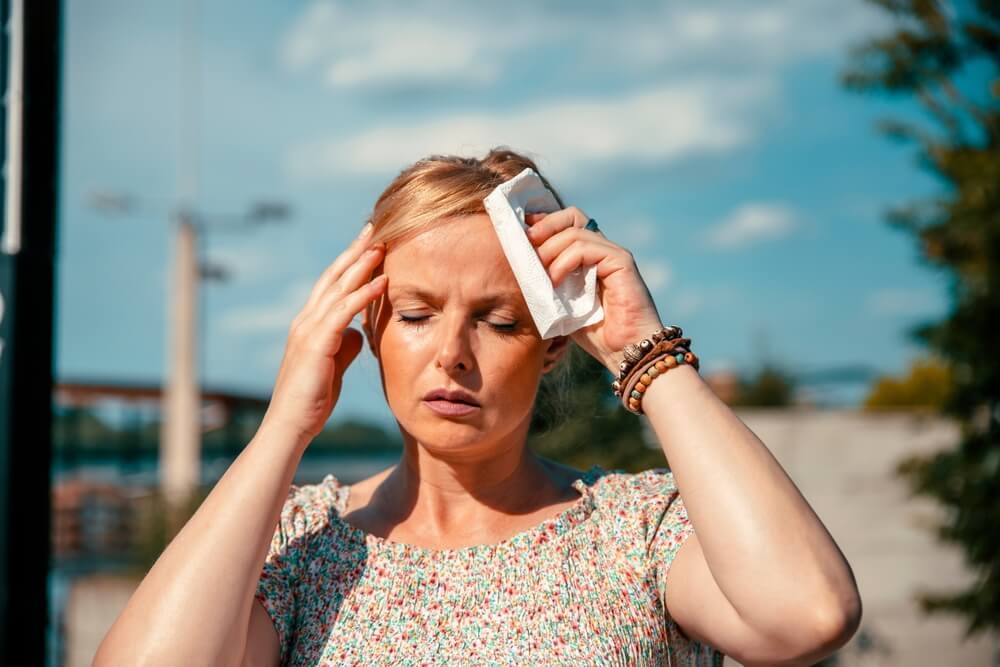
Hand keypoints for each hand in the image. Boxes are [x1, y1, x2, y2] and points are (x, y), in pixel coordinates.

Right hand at [260, 224, 386, 443]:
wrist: (291, 426)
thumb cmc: (312, 400)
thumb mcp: (334, 366)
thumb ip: (345, 345)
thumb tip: (361, 332)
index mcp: (310, 324)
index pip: (332, 284)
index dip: (350, 262)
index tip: (370, 242)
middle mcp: (306, 320)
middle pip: (334, 276)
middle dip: (355, 251)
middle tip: (375, 227)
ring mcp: (308, 329)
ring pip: (338, 287)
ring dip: (362, 264)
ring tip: (383, 244)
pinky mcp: (316, 343)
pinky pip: (343, 311)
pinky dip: (363, 294)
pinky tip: (382, 280)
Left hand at [525, 207, 663, 373]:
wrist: (625, 353)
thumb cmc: (598, 335)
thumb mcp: (563, 306)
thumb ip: (549, 285)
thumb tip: (520, 269)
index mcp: (591, 257)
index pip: (567, 224)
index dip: (543, 224)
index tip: (521, 234)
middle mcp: (603, 250)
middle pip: (572, 216)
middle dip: (544, 226)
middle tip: (526, 245)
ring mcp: (613, 254)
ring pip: (574, 232)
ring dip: (550, 250)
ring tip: (540, 274)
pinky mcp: (621, 262)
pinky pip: (586, 248)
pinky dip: (564, 262)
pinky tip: (555, 281)